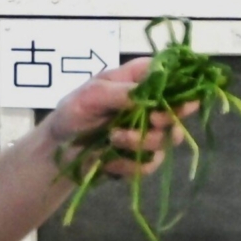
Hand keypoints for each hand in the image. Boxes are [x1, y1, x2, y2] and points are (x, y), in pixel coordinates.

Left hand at [47, 58, 194, 177]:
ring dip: (141, 142)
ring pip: (169, 138)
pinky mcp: (145, 156)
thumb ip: (120, 93)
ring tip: (113, 139)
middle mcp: (151, 103)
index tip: (172, 100)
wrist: (59, 149)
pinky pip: (152, 163)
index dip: (181, 87)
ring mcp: (151, 131)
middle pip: (180, 109)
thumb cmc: (72, 112)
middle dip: (165, 119)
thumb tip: (150, 96)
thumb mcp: (90, 95)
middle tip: (151, 120)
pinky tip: (110, 161)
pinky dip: (130, 164)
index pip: (173, 75)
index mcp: (140, 79)